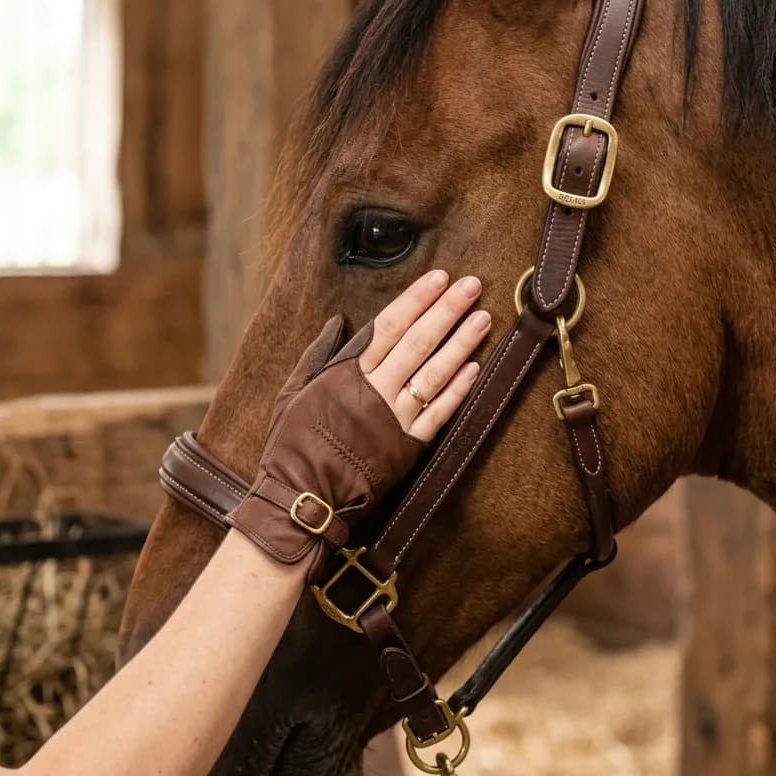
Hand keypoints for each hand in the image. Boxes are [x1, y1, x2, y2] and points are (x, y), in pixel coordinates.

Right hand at [228, 271, 489, 573]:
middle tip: (472, 286)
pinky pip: (438, 414)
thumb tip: (337, 321)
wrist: (301, 497)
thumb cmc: (292, 444)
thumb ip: (318, 354)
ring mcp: (394, 418)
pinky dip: (458, 391)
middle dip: (446, 311)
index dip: (416, 300)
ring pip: (434, 373)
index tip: (438, 278)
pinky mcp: (407, 446)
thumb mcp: (294, 391)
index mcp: (347, 373)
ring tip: (483, 319)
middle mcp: (375, 390)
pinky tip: (475, 368)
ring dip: (461, 344)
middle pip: (418, 342)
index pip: (389, 326)